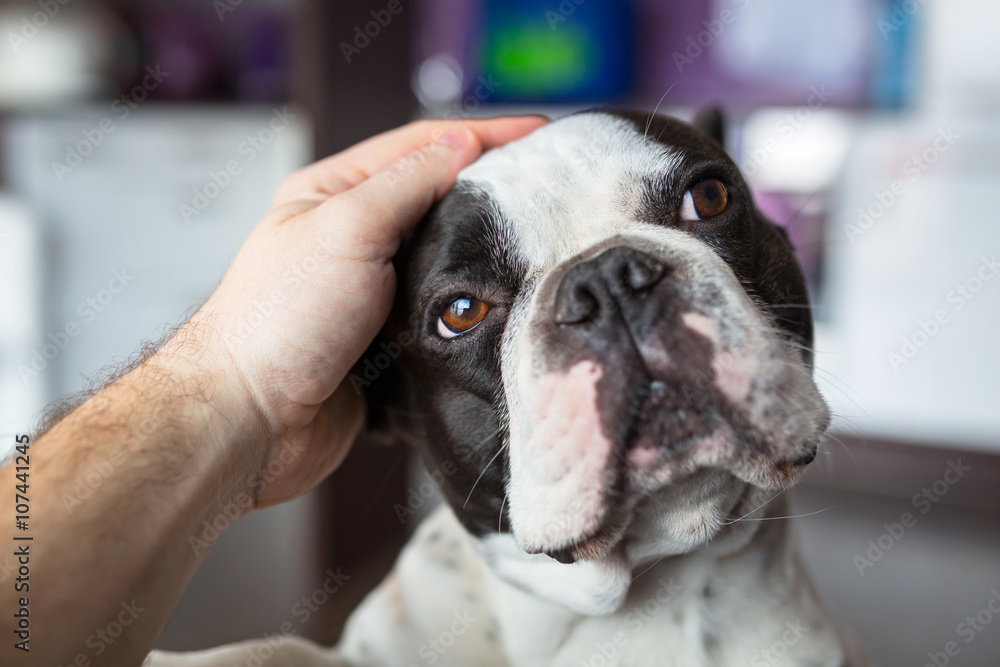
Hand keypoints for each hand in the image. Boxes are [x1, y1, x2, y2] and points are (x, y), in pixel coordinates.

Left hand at [167, 116, 546, 508]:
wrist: (253, 422)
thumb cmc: (279, 320)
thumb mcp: (348, 229)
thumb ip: (408, 184)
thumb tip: (462, 145)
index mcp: (334, 193)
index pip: (420, 147)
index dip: (483, 135)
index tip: (539, 132)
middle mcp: (353, 237)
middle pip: (437, 198)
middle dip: (492, 187)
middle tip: (550, 184)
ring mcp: (372, 291)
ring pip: (444, 257)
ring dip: (485, 249)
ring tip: (538, 236)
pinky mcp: (389, 341)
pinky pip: (442, 311)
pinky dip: (473, 304)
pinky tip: (504, 298)